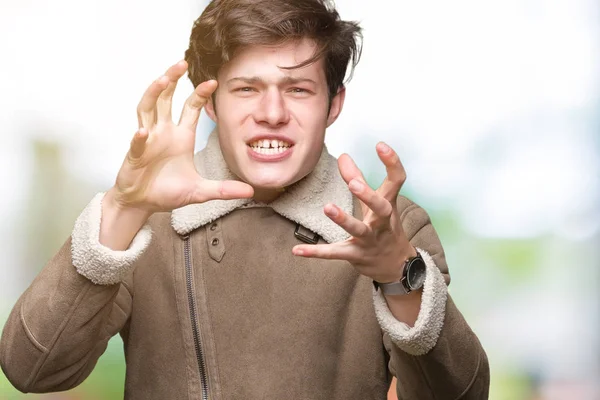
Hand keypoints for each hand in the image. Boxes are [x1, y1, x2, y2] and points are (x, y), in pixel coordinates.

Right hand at [110, 60, 253, 214]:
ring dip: (153, 95)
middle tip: (181, 63)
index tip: (213, 81)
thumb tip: (250, 191)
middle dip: (172, 80)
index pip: (190, 108)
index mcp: (180, 137)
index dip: (200, 94)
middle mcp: (163, 133)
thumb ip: (224, 189)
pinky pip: (137, 143)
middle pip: (165, 99)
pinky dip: (139, 137)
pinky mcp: (135, 156)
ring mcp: (147, 141)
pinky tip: (144, 131)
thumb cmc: (167, 192)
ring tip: (162, 80)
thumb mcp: (200, 191)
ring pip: (147, 110)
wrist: (142, 204)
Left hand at [292, 143, 415, 282]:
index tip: (380, 145)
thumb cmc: (384, 227)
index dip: (392, 162)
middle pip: (381, 207)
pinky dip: (316, 252)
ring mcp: (370, 240)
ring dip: (344, 219)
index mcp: (388, 204)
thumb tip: (343, 155)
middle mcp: (382, 222)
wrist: (396, 265)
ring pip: (359, 230)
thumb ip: (358, 179)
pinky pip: (335, 253)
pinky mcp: (356, 255)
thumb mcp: (375, 203)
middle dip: (368, 195)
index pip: (397, 180)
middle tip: (353, 183)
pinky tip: (297, 250)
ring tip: (327, 207)